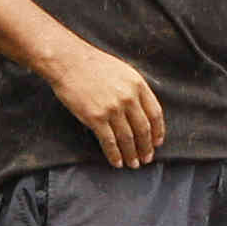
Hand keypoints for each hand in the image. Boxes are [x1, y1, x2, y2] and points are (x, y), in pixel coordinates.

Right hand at [50, 39, 166, 166]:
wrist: (69, 61)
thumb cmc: (93, 64)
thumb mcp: (123, 71)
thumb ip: (134, 89)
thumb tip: (141, 110)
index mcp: (138, 85)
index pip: (155, 114)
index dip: (158, 131)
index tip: (157, 142)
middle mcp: (128, 98)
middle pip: (143, 129)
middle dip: (146, 147)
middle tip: (146, 158)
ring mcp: (112, 109)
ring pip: (127, 138)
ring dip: (132, 154)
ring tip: (133, 164)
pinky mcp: (95, 118)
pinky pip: (109, 142)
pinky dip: (114, 155)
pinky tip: (116, 162)